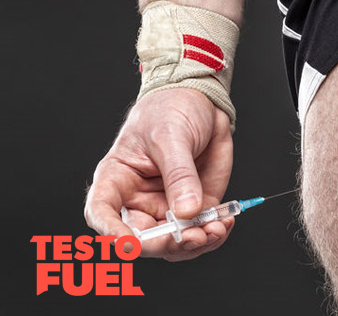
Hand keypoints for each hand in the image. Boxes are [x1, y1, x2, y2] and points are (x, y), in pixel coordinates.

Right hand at [84, 88, 233, 260]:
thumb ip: (179, 174)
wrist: (202, 102)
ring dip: (195, 244)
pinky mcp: (195, 207)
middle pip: (143, 237)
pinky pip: (200, 232)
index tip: (129, 244)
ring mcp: (168, 206)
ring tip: (215, 229)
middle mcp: (139, 199)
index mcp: (117, 179)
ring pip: (174, 243)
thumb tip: (186, 211)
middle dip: (166, 243)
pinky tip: (224, 223)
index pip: (102, 212)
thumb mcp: (171, 136)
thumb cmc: (171, 109)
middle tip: (192, 236)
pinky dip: (213, 235)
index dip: (111, 233)